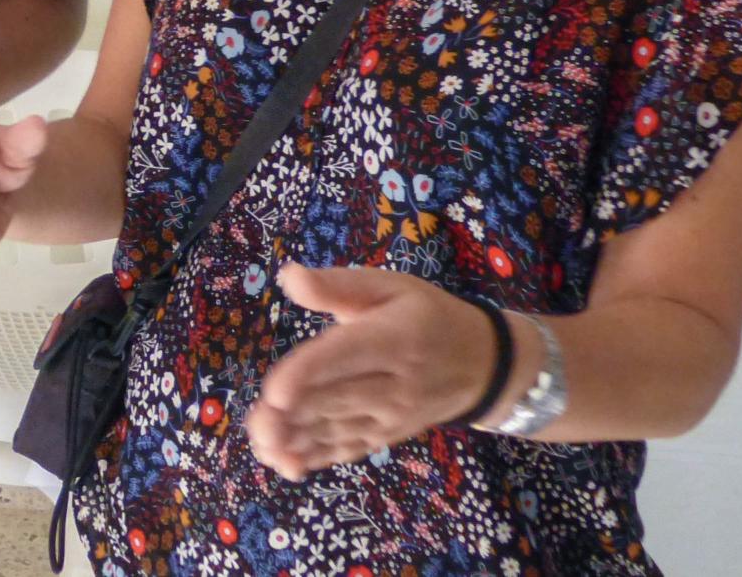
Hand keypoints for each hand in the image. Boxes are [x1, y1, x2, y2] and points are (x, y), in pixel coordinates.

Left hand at [246, 264, 498, 479]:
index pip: (346, 358)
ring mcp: (391, 417)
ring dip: (298, 441)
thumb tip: (288, 276)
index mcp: (394, 339)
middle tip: (259, 423)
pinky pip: (349, 450)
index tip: (276, 392)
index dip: (310, 375)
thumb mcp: (390, 286)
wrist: (482, 365)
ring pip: (339, 430)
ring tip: (263, 445)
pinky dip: (316, 459)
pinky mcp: (386, 436)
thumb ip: (337, 285)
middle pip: (338, 401)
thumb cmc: (426, 316)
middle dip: (295, 415)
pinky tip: (284, 464)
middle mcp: (394, 384)